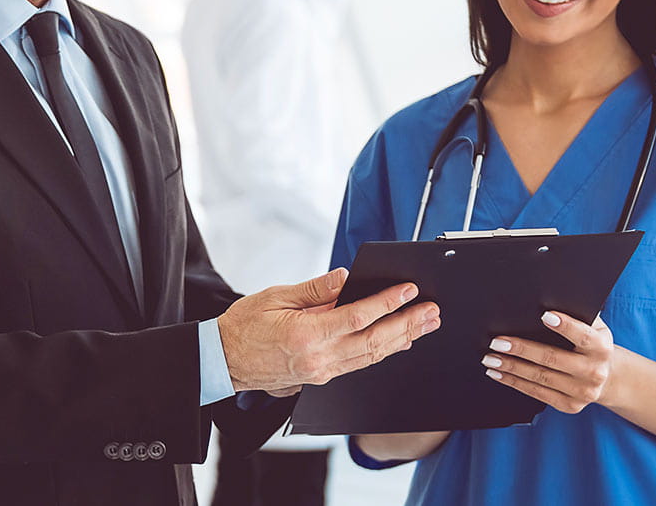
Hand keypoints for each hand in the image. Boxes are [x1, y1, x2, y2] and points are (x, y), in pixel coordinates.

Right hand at [219, 268, 440, 393]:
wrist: (224, 360)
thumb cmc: (244, 325)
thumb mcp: (276, 296)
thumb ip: (315, 289)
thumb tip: (346, 277)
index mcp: (305, 335)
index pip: (358, 317)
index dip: (387, 303)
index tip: (408, 290)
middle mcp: (318, 358)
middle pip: (374, 341)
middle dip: (407, 324)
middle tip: (431, 311)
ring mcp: (321, 372)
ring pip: (371, 356)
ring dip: (402, 340)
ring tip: (424, 325)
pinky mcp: (321, 378)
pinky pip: (359, 364)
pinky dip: (381, 352)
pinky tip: (397, 343)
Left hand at [482, 312, 616, 413]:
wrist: (608, 378)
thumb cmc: (590, 344)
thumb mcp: (592, 328)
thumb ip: (575, 314)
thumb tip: (543, 302)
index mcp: (602, 348)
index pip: (583, 335)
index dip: (566, 326)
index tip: (544, 315)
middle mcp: (595, 372)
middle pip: (552, 358)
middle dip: (521, 349)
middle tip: (496, 342)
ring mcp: (582, 392)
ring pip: (540, 377)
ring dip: (511, 367)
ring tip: (489, 358)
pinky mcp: (569, 405)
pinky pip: (537, 393)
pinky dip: (514, 382)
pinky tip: (498, 373)